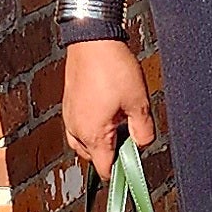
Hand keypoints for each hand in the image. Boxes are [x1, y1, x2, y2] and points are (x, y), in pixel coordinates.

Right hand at [62, 37, 156, 180]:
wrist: (91, 39)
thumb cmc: (113, 68)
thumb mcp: (138, 102)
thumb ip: (143, 130)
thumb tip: (143, 144)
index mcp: (92, 135)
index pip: (104, 169)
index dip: (121, 171)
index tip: (133, 165)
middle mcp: (76, 130)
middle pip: (93, 158)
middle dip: (111, 153)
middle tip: (130, 134)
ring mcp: (69, 117)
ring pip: (84, 143)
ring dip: (100, 141)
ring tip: (118, 122)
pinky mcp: (68, 105)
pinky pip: (78, 127)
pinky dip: (91, 127)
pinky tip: (107, 110)